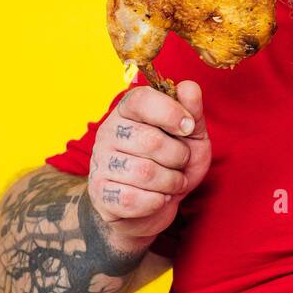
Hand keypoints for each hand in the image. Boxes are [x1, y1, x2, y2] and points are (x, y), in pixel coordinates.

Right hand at [87, 80, 209, 248]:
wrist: (152, 206)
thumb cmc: (171, 162)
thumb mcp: (190, 135)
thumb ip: (192, 111)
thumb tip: (189, 87)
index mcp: (128, 110)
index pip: (142, 99)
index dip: (171, 112)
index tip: (188, 127)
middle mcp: (109, 132)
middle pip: (151, 141)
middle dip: (178, 157)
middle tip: (180, 162)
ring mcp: (101, 162)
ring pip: (145, 173)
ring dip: (171, 182)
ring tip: (171, 181)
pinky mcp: (100, 193)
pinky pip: (134, 199)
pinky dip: (156, 202)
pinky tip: (157, 197)